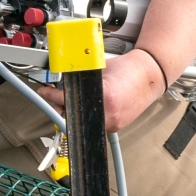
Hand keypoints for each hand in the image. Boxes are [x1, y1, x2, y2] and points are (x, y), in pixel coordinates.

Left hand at [37, 48, 166, 133]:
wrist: (151, 76)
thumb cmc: (129, 69)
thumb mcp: (99, 68)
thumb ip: (80, 76)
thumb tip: (60, 81)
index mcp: (104, 97)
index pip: (68, 100)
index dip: (52, 96)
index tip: (45, 92)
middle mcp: (109, 114)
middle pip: (73, 116)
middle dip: (62, 107)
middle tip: (58, 98)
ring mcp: (114, 123)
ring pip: (83, 124)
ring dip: (75, 114)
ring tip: (76, 101)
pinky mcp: (117, 127)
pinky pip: (95, 125)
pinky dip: (88, 117)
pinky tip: (90, 107)